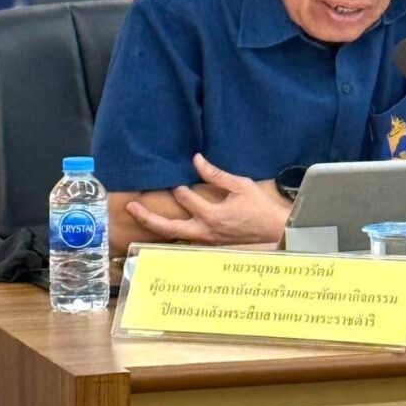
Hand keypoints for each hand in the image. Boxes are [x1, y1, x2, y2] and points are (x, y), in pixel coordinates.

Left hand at [124, 153, 290, 244]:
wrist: (274, 231)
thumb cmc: (259, 207)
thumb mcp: (241, 185)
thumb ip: (216, 174)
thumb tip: (197, 160)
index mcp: (212, 215)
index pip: (186, 198)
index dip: (180, 188)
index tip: (177, 181)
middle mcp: (204, 232)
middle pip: (168, 228)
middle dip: (147, 217)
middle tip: (131, 206)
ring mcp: (205, 241)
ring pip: (173, 237)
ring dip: (155, 228)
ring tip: (140, 218)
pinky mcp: (208, 245)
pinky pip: (183, 241)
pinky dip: (170, 235)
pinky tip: (162, 229)